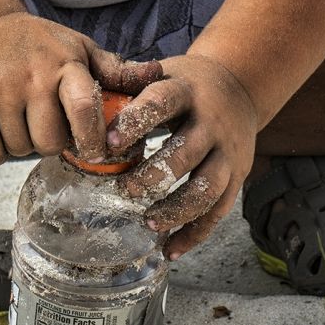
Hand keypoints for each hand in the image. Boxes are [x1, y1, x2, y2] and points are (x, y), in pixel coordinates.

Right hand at [0, 12, 161, 165]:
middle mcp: (30, 75)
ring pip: (21, 150)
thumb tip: (157, 75)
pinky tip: (0, 128)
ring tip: (23, 119)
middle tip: (48, 124)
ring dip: (25, 145)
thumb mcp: (80, 48)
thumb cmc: (42, 45)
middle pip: (50, 142)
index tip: (94, 152)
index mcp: (64, 62)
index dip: (92, 140)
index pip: (84, 107)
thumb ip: (116, 70)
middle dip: (53, 143)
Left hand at [109, 55, 258, 257]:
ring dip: (176, 210)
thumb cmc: (188, 84)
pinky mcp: (237, 175)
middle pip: (186, 153)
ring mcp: (227, 151)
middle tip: (124, 190)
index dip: (136, 122)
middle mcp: (211, 122)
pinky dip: (194, 235)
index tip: (110, 143)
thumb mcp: (163, 74)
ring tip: (148, 221)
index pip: (162, 103)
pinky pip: (218, 211)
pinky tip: (169, 249)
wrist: (240, 86)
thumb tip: (84, 104)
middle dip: (154, 176)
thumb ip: (129, 86)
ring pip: (207, 187)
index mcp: (186, 91)